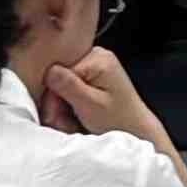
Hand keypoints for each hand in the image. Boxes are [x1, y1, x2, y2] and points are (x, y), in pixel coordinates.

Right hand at [38, 46, 174, 159]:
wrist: (136, 130)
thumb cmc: (119, 120)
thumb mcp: (91, 105)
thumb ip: (69, 86)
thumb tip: (49, 70)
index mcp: (98, 59)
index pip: (57, 71)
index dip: (52, 96)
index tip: (53, 116)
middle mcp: (95, 57)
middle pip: (59, 78)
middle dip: (56, 104)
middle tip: (59, 124)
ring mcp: (94, 66)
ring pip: (62, 86)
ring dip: (60, 108)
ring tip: (68, 125)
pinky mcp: (92, 77)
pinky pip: (70, 90)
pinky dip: (68, 106)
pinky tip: (72, 120)